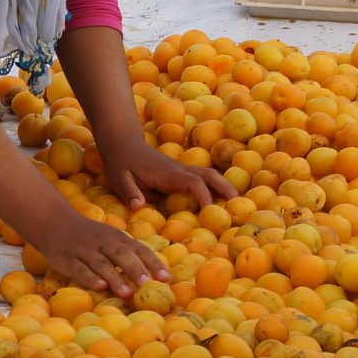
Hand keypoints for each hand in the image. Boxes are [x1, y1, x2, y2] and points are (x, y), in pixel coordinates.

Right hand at [28, 203, 168, 300]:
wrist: (54, 222)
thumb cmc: (90, 237)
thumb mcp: (110, 239)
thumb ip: (129, 254)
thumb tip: (155, 277)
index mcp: (117, 237)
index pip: (139, 249)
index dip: (153, 263)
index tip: (166, 278)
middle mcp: (102, 242)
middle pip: (121, 254)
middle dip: (135, 269)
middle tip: (148, 284)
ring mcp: (83, 250)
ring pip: (101, 263)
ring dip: (115, 277)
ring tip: (127, 293)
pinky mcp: (66, 259)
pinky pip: (79, 268)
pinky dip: (89, 277)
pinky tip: (99, 286)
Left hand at [100, 141, 232, 213]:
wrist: (122, 143)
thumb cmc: (120, 163)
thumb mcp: (118, 178)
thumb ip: (129, 192)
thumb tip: (138, 207)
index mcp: (168, 174)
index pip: (193, 183)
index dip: (204, 197)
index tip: (210, 214)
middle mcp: (179, 170)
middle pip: (210, 176)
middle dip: (225, 190)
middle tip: (239, 207)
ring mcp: (182, 170)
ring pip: (210, 175)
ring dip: (225, 187)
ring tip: (237, 204)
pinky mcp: (181, 172)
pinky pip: (203, 178)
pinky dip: (216, 186)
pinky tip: (223, 199)